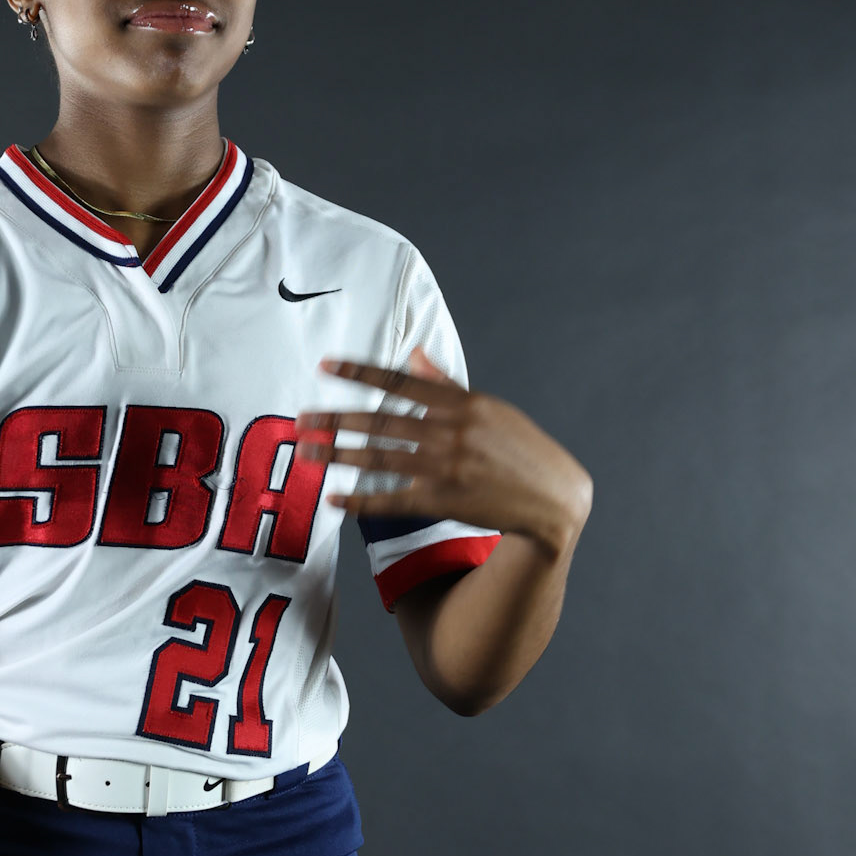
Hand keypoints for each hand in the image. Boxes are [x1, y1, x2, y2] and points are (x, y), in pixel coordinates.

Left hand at [296, 348, 592, 557]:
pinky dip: (362, 501)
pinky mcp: (446, 501)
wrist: (553, 498)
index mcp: (462, 403)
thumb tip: (411, 354)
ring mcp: (448, 467)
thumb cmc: (519, 448)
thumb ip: (445, 384)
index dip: (360, 373)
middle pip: (382, 421)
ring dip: (339, 455)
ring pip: (380, 458)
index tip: (326, 366)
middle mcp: (452, 432)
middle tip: (302, 418)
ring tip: (306, 452)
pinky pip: (393, 500)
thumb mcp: (489, 408)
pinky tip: (335, 499)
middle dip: (337, 419)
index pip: (400, 382)